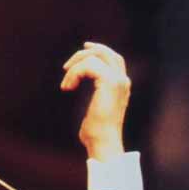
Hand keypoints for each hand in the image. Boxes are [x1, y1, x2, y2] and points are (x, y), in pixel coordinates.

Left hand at [60, 42, 130, 160]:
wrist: (103, 142)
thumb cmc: (96, 131)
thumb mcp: (94, 107)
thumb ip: (95, 93)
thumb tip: (77, 84)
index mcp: (121, 85)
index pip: (113, 58)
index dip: (98, 49)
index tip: (83, 48)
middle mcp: (122, 80)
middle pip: (105, 53)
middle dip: (83, 54)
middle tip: (65, 67)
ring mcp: (118, 81)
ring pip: (94, 58)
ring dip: (74, 68)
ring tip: (66, 86)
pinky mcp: (109, 83)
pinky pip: (89, 66)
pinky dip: (74, 74)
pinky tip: (67, 88)